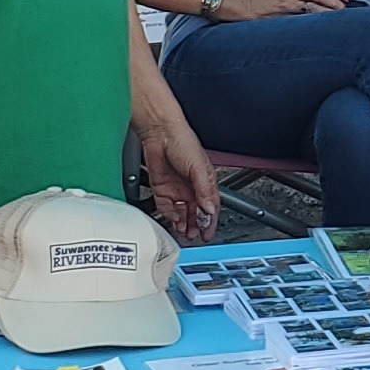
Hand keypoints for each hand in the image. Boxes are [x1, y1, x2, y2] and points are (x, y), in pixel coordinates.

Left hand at [138, 115, 219, 243]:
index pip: (210, 207)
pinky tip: (172, 217)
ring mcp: (176, 189)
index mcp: (204, 182)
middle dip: (196, 226)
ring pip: (181, 213)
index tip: (208, 234)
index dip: (210, 222)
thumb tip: (209, 209)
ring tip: (184, 231)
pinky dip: (169, 214)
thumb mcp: (199, 168)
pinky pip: (166, 207)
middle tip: (194, 236)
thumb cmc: (183, 141)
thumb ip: (204, 190)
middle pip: (195, 213)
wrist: (159, 133)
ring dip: (183, 223)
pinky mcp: (161, 189)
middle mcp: (191, 187)